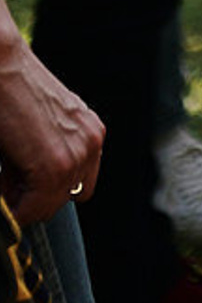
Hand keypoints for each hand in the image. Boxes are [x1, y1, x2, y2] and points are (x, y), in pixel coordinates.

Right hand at [0, 22, 102, 225]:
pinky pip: (33, 208)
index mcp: (90, 134)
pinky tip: (2, 175)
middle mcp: (91, 143)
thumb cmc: (9, 94)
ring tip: (6, 166)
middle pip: (61, 199)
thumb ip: (45, 157)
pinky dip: (12, 205)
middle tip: (7, 172)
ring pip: (46, 207)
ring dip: (19, 199)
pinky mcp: (56, 163)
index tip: (15, 179)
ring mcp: (78, 154)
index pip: (74, 188)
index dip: (40, 191)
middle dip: (30, 196)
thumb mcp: (39, 127)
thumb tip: (24, 196)